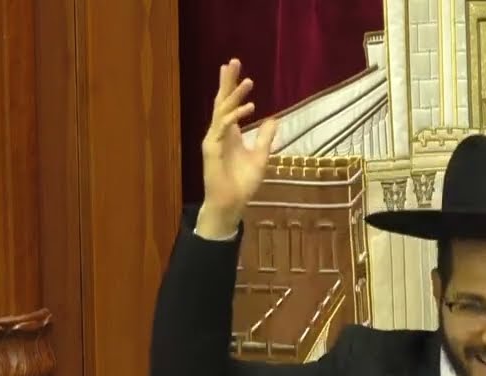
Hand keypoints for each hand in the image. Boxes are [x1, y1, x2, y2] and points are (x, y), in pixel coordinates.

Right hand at [197, 59, 277, 236]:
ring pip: (222, 111)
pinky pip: (223, 127)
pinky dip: (235, 116)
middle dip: (227, 82)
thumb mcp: (261, 157)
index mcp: (230, 134)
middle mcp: (220, 133)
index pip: (230, 105)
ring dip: (235, 95)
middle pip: (222, 101)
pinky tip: (248, 107)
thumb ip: (265, 138)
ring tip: (248, 81)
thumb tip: (273, 119)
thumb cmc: (242, 184)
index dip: (233, 87)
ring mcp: (214, 140)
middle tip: (233, 61)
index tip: (239, 70)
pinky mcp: (212, 149)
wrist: (232, 203)